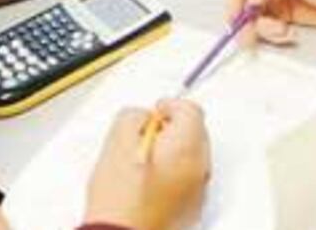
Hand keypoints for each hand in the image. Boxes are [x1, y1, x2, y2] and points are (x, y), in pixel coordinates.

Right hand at [85, 99, 209, 229]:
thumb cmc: (120, 199)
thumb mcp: (116, 143)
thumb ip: (133, 117)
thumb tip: (142, 117)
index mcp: (186, 146)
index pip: (190, 109)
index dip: (170, 106)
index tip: (156, 112)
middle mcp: (199, 167)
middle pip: (195, 132)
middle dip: (173, 129)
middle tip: (147, 136)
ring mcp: (198, 190)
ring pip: (192, 158)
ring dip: (174, 153)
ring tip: (144, 162)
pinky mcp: (192, 208)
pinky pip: (188, 181)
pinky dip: (174, 176)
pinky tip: (149, 183)